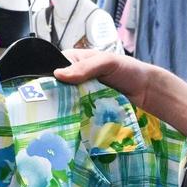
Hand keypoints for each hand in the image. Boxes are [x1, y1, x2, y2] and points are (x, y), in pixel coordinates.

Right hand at [54, 49, 186, 135]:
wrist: (148, 92)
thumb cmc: (129, 70)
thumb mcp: (106, 62)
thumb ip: (85, 67)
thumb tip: (58, 74)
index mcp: (75, 61)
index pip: (52, 68)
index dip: (45, 79)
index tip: (39, 91)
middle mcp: (75, 78)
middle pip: (55, 89)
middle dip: (52, 98)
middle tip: (45, 109)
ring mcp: (81, 96)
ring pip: (64, 103)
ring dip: (62, 110)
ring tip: (53, 119)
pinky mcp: (88, 110)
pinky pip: (76, 114)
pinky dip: (74, 119)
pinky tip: (68, 125)